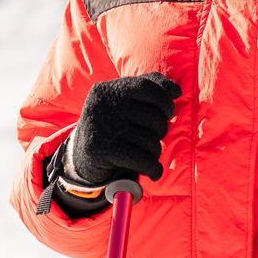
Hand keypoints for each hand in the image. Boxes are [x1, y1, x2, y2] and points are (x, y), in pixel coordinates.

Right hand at [66, 71, 181, 185]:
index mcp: (109, 89)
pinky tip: (154, 171)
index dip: (164, 99)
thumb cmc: (112, 124)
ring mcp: (102, 127)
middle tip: (156, 136)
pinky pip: (142, 160)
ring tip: (148, 153)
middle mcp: (104, 105)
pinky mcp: (102, 151)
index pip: (146, 86)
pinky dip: (153, 168)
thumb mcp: (124, 100)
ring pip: (149, 141)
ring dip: (155, 151)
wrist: (80, 156)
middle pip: (152, 116)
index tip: (168, 111)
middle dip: (161, 130)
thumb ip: (150, 86)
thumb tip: (177, 91)